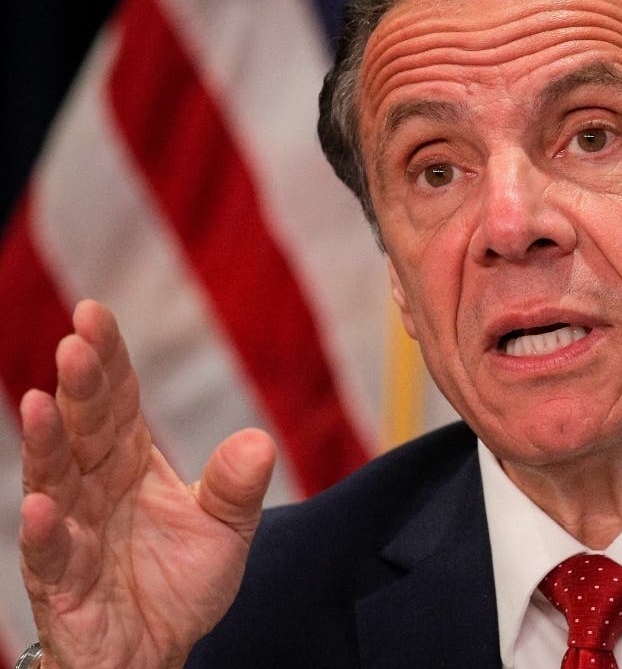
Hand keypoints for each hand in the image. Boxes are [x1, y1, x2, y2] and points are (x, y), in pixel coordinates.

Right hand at [19, 300, 275, 668]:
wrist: (158, 650)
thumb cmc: (179, 580)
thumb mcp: (226, 530)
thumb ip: (237, 487)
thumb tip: (260, 441)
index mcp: (130, 462)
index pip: (117, 401)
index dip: (107, 359)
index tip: (94, 313)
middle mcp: (94, 488)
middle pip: (85, 428)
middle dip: (80, 386)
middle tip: (76, 343)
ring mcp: (72, 532)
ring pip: (54, 480)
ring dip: (47, 443)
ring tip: (43, 403)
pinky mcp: (62, 585)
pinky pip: (49, 556)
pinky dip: (42, 532)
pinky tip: (37, 505)